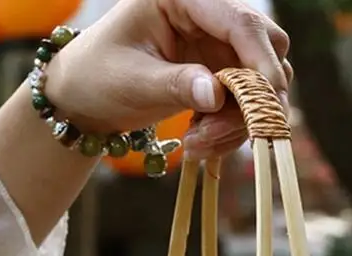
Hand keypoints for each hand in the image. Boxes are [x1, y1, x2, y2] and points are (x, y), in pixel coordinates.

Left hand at [46, 0, 292, 158]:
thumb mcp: (133, 82)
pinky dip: (231, 129)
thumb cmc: (97, 78)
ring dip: (240, 121)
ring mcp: (218, 48)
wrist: (84, 99)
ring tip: (196, 142)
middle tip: (220, 131)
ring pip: (261, 83)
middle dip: (254, 97)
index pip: (239, 22)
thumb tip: (216, 95)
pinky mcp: (221, 77)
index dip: (261, 62)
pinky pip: (246, 106)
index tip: (266, 104)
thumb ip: (177, 84)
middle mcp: (209, 17)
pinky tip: (199, 140)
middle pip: (267, 48)